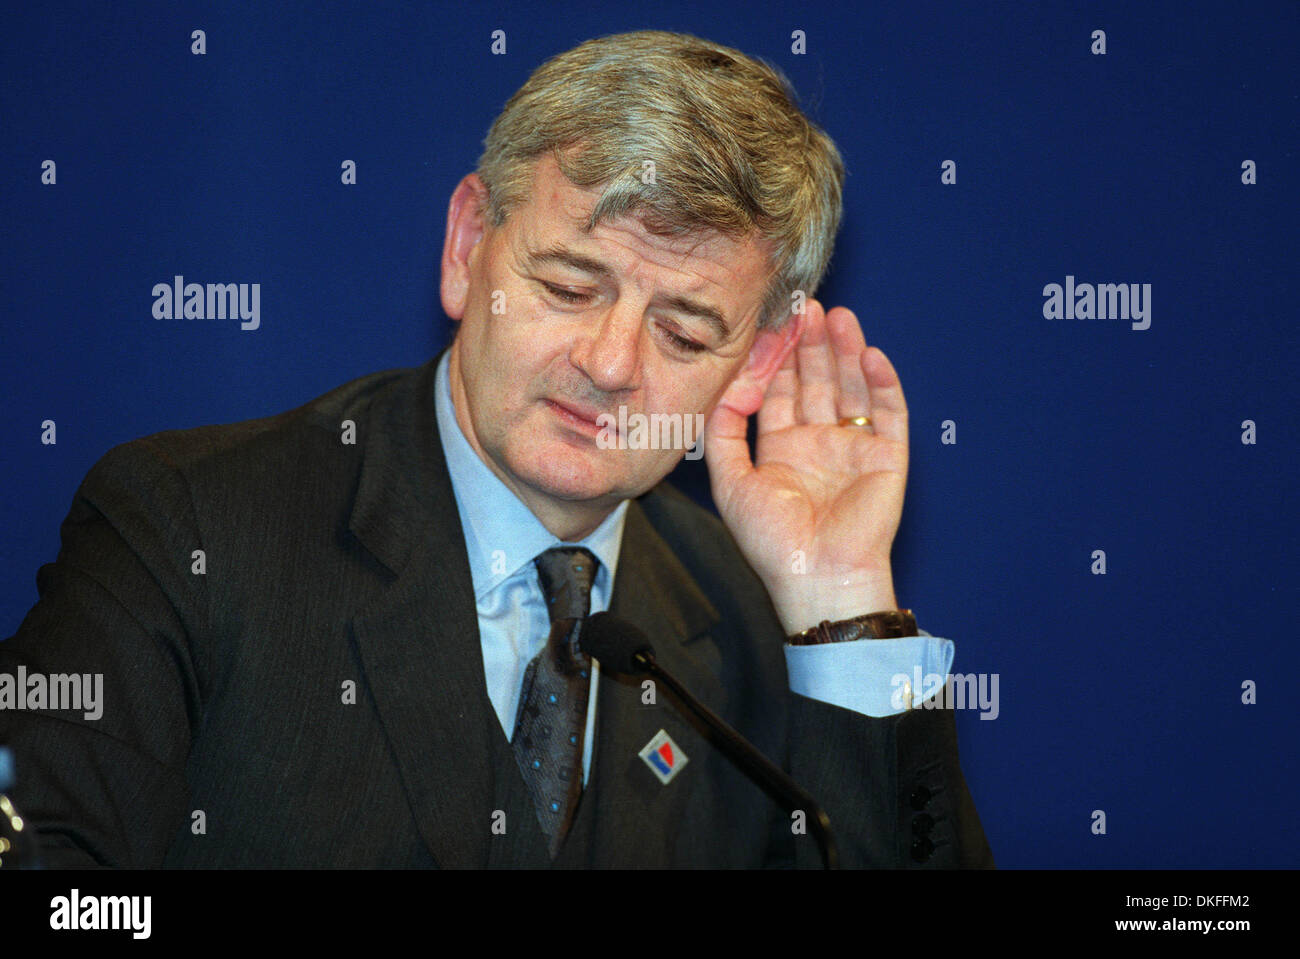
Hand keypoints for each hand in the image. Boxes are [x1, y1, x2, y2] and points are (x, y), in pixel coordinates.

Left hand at [704, 299, 908, 633]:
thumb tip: (732, 385)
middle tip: (806, 306)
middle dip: (811, 344)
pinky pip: (890, 413)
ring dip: (846, 352)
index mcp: (783, 448)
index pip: (782, 390)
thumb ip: (723, 431)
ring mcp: (855, 448)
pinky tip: (870, 355)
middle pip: (817, 381)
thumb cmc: (773, 541)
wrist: (819, 579)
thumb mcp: (731, 481)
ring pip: (852, 388)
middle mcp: (819, 443)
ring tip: (838, 316)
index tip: (774, 322)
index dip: (778, 357)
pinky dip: (883, 384)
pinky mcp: (888, 457)